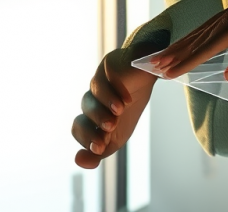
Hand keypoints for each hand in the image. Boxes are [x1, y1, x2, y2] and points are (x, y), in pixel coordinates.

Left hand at [71, 47, 157, 168]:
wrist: (148, 76)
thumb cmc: (133, 105)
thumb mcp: (119, 135)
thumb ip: (100, 151)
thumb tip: (78, 160)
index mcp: (91, 117)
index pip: (79, 128)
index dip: (86, 138)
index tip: (101, 146)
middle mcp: (91, 99)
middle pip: (83, 113)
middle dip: (94, 124)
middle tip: (110, 128)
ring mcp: (96, 82)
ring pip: (89, 97)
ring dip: (101, 109)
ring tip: (118, 113)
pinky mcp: (105, 66)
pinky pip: (103, 80)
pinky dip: (114, 92)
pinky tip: (126, 100)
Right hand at [148, 0, 227, 81]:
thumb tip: (226, 76)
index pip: (204, 50)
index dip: (185, 63)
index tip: (168, 73)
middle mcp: (226, 19)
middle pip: (195, 39)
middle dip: (174, 53)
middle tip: (154, 65)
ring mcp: (227, 14)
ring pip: (198, 31)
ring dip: (179, 45)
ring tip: (162, 56)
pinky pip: (206, 27)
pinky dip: (192, 37)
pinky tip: (184, 44)